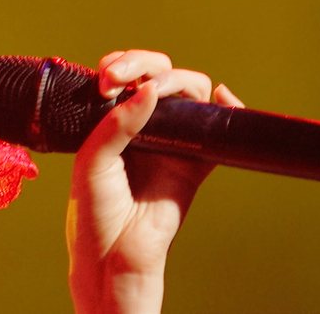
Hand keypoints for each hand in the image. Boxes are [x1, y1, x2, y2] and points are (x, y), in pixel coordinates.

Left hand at [66, 50, 242, 313]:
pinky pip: (216, 130)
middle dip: (143, 63)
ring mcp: (172, 141)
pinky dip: (226, 108)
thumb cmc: (94, 210)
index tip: (106, 78)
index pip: (124, 75)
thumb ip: (118, 122)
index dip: (120, 64)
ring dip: (176, 80)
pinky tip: (222, 97)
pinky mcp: (196, 162)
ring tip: (158, 90)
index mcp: (112, 119)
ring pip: (187, 93)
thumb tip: (149, 89)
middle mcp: (144, 124)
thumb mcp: (92, 159)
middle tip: (121, 78)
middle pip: (158, 74)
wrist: (113, 255)